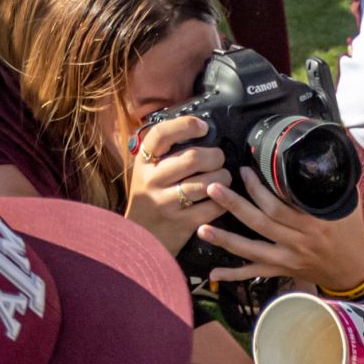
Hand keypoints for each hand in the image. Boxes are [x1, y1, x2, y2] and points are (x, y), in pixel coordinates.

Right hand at [124, 113, 231, 255]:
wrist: (140, 238)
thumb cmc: (149, 199)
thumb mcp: (146, 173)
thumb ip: (163, 154)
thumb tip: (197, 130)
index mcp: (144, 163)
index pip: (161, 135)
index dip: (185, 125)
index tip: (203, 127)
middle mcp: (153, 181)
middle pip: (192, 158)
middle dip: (214, 156)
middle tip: (219, 159)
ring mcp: (167, 203)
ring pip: (205, 184)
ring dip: (222, 177)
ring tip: (224, 177)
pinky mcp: (182, 223)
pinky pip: (212, 207)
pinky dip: (223, 200)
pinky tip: (222, 197)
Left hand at [196, 170, 363, 287]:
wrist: (354, 269)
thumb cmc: (349, 231)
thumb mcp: (347, 202)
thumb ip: (330, 180)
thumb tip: (321, 148)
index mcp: (312, 223)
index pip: (279, 206)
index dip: (258, 189)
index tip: (243, 172)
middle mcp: (297, 242)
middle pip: (260, 223)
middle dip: (234, 205)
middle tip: (213, 188)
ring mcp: (287, 259)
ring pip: (252, 250)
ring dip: (226, 239)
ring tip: (202, 228)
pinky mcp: (281, 271)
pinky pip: (255, 274)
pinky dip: (234, 275)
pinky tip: (214, 273)